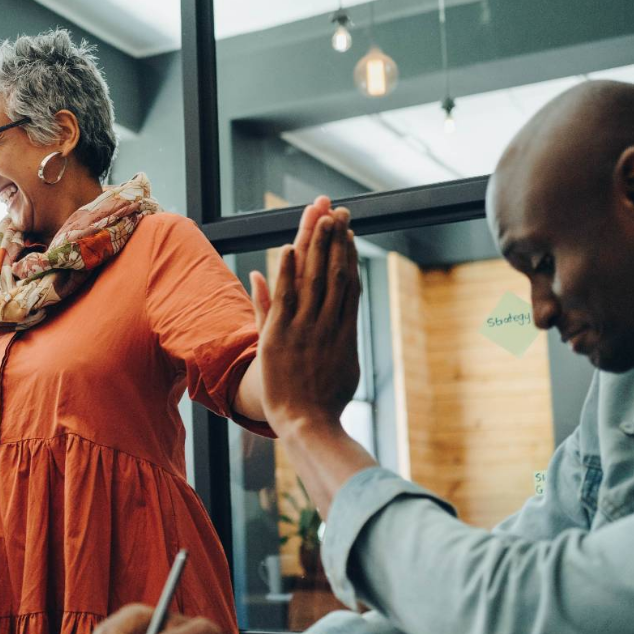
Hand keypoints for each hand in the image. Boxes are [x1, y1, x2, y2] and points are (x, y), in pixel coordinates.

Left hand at [249, 196, 361, 433]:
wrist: (308, 423)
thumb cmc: (327, 400)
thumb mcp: (346, 366)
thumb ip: (346, 335)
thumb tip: (351, 316)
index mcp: (346, 330)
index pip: (350, 282)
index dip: (349, 254)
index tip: (350, 231)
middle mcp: (329, 323)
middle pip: (335, 272)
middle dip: (337, 240)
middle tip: (339, 211)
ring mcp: (306, 328)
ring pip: (314, 278)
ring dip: (316, 245)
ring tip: (320, 216)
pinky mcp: (282, 336)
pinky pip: (285, 297)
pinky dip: (287, 271)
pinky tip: (288, 247)